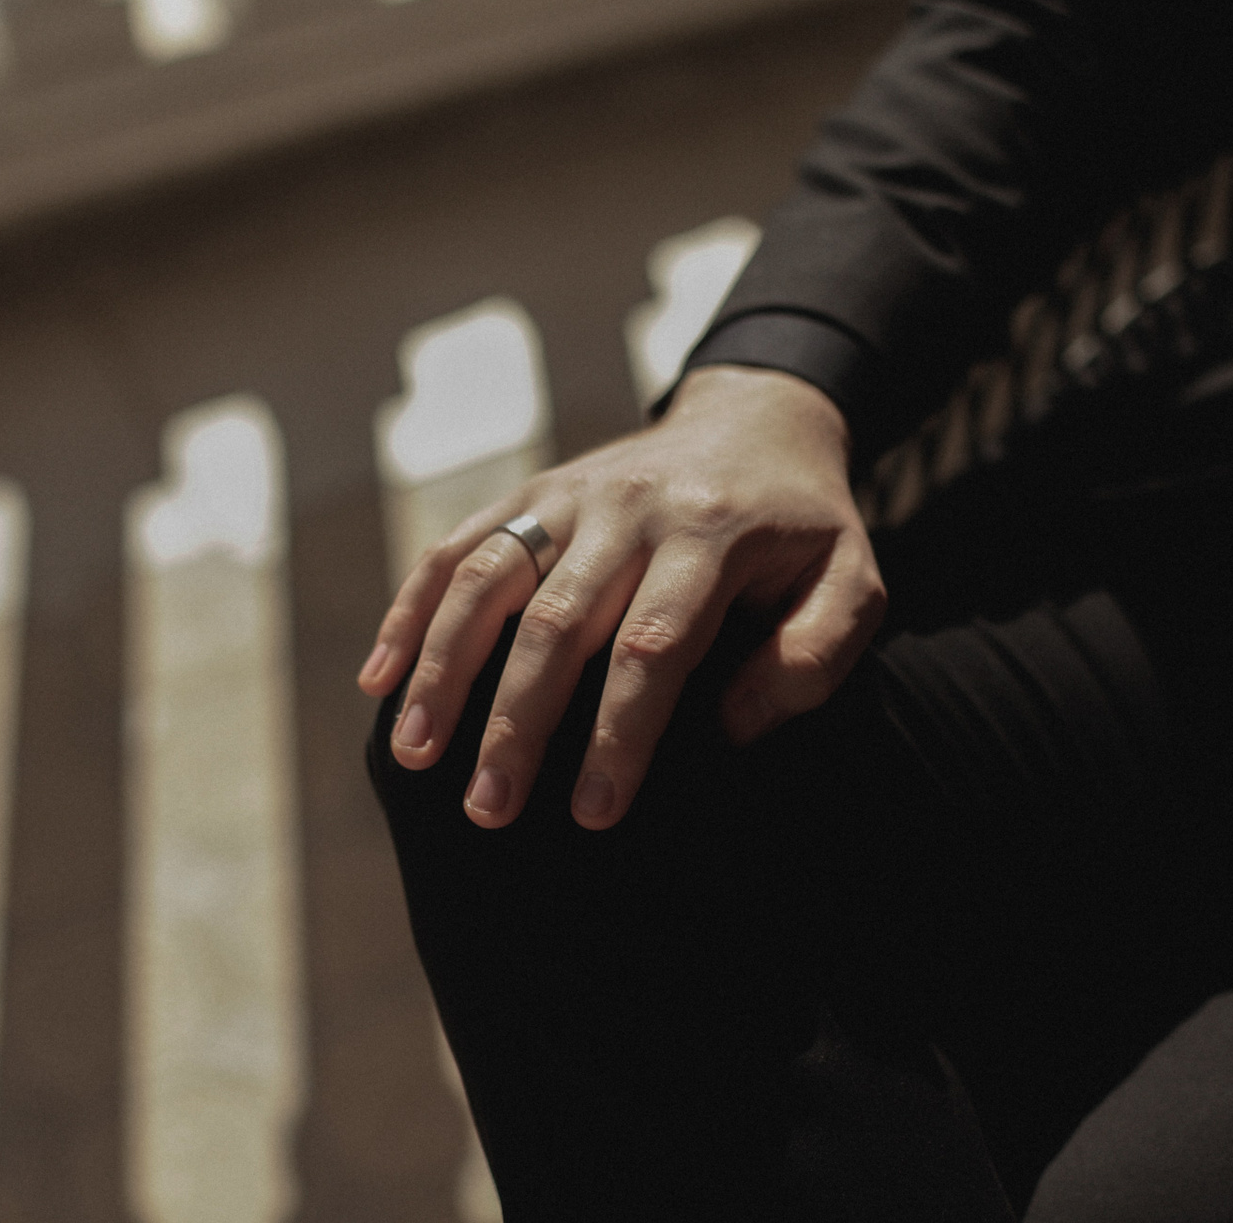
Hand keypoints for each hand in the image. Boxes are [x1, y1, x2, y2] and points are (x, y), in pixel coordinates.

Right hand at [356, 364, 886, 829]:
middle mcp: (631, 506)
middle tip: (488, 810)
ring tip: (415, 756)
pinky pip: (457, 546)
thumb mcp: (851, 585)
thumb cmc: (805, 530)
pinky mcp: (532, 491)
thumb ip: (812, 658)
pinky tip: (380, 679)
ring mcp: (571, 492)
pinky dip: (411, 610)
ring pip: (487, 578)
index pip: (654, 644)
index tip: (593, 812)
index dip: (619, 732)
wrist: (759, 419)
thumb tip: (725, 731)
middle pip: (557, 620)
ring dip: (442, 668)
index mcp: (712, 533)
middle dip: (515, 721)